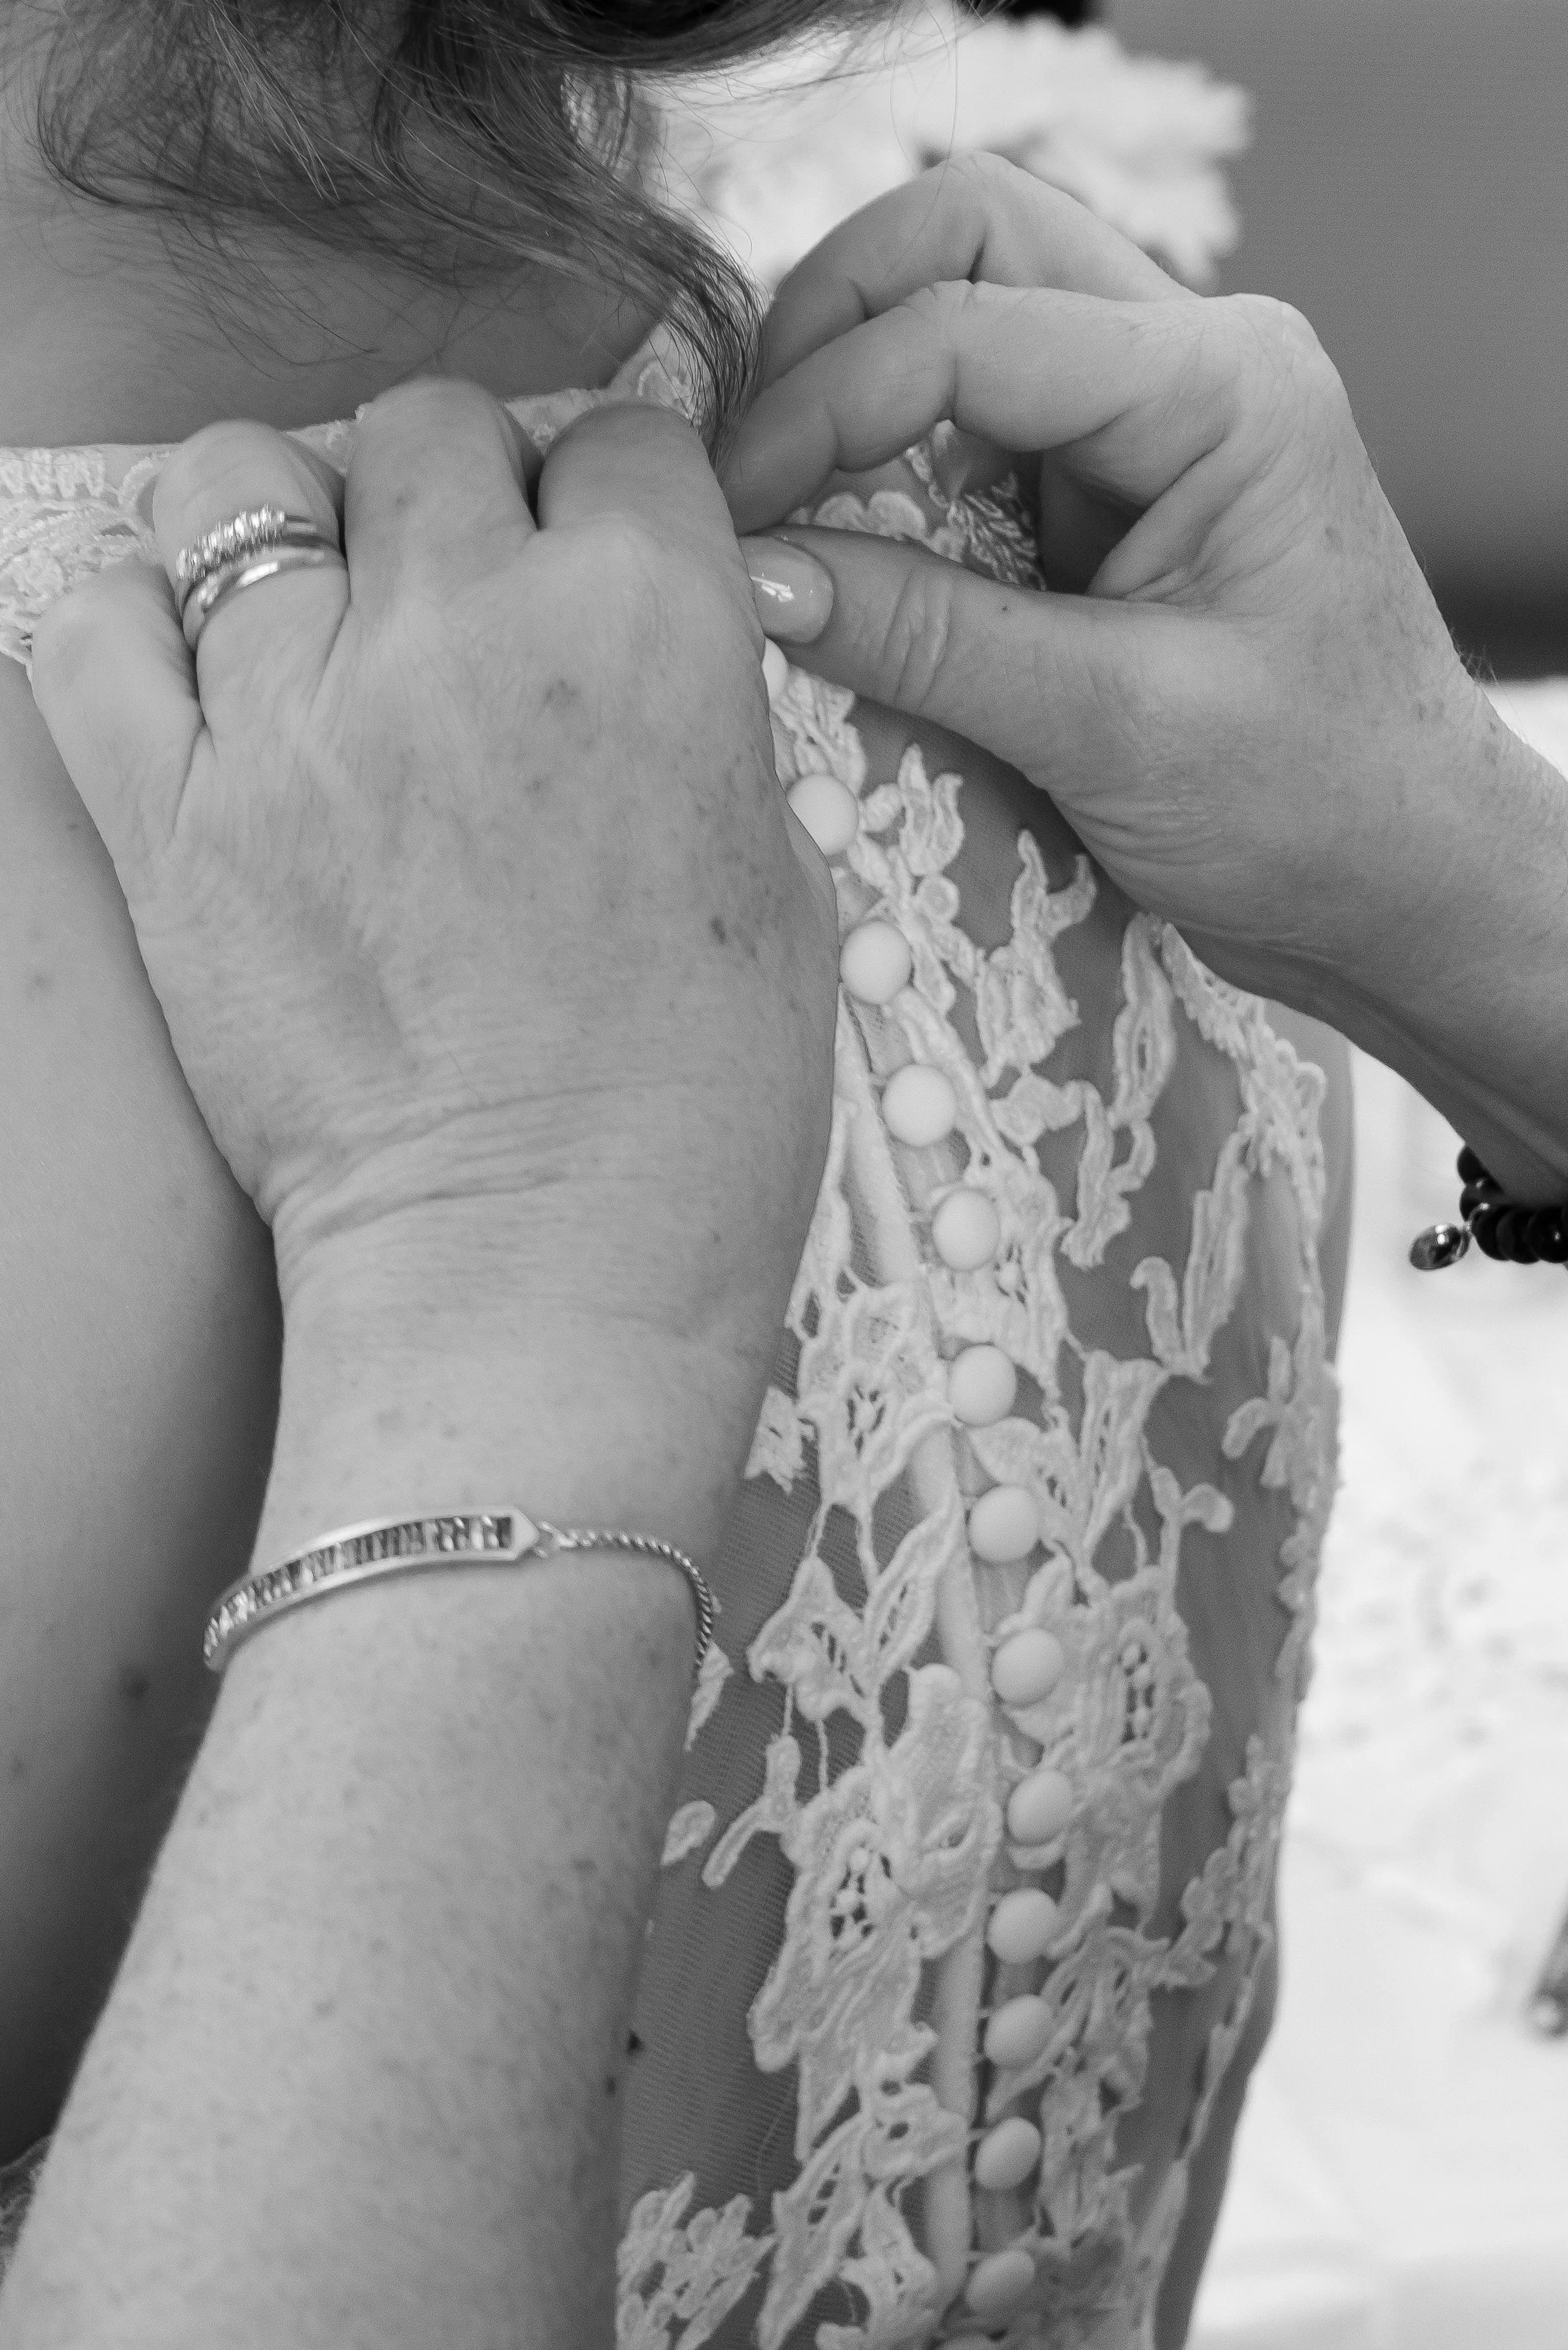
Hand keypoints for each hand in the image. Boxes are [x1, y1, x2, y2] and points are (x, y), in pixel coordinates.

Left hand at [33, 382, 840, 1558]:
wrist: (542, 1278)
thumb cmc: (698, 1112)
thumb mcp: (780, 880)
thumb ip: (700, 718)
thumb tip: (632, 649)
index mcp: (650, 625)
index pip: (621, 439)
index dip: (620, 494)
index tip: (607, 548)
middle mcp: (462, 630)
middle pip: (426, 427)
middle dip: (459, 489)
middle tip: (469, 590)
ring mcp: (294, 718)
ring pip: (235, 479)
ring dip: (286, 522)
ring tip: (319, 615)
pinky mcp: (168, 820)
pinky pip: (94, 625)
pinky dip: (136, 622)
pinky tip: (202, 676)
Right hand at [724, 157, 1567, 1195]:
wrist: (1401, 886)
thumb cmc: (1314, 809)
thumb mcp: (1115, 729)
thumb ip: (930, 641)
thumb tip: (753, 578)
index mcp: (1222, 386)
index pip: (970, 323)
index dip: (824, 405)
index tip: (732, 519)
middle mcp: (1187, 362)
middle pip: (962, 237)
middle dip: (830, 329)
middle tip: (747, 470)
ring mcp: (1145, 420)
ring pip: (954, 311)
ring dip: (850, 395)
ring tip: (778, 517)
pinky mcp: (1105, 494)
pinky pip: (963, 432)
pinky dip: (881, 474)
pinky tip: (839, 558)